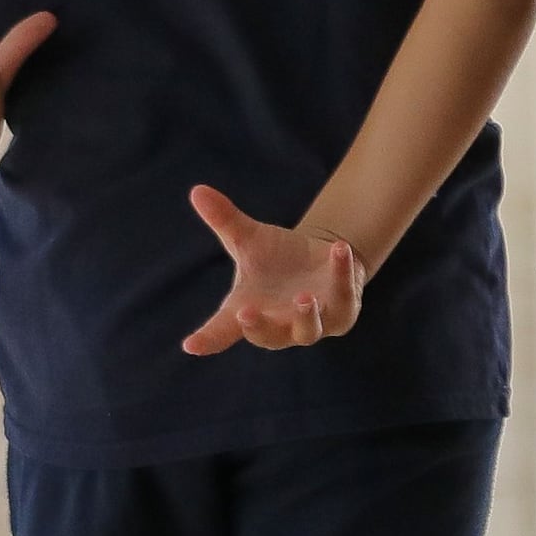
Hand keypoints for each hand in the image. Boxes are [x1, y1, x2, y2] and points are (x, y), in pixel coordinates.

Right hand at [182, 187, 366, 355]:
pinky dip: (341, 273)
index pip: (222, 330)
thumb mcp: (248, 239)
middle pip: (266, 337)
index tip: (191, 344)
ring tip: (304, 298)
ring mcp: (312, 324)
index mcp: (248, 312)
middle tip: (246, 314)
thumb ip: (224, 220)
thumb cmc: (272, 258)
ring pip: (309, 329)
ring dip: (306, 314)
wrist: (317, 261)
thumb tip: (197, 190)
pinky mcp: (342, 312)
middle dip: (258, 327)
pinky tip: (339, 248)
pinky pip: (344, 295)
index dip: (207, 338)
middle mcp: (278, 325)